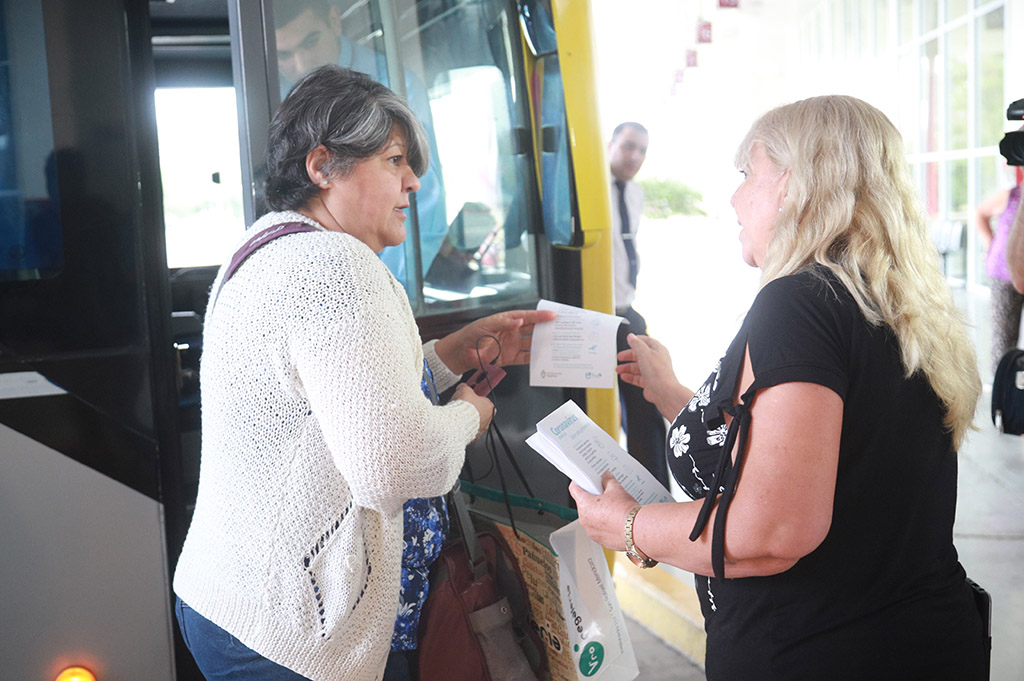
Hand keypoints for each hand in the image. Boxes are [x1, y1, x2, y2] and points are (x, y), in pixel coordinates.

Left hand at [435, 309, 556, 374]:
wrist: (462, 353)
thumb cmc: (472, 334)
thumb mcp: (487, 325)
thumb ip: (504, 323)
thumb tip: (519, 321)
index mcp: (508, 320)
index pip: (527, 316)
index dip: (540, 316)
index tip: (553, 316)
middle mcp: (512, 332)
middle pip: (533, 329)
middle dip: (546, 329)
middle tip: (560, 329)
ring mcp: (512, 345)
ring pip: (531, 343)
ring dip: (543, 344)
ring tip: (555, 344)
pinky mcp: (510, 358)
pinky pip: (525, 358)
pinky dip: (534, 358)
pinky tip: (543, 358)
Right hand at [452, 382, 493, 440]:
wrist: (457, 423)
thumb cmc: (464, 408)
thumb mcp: (464, 389)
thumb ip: (465, 387)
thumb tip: (462, 387)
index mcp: (489, 407)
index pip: (485, 401)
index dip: (476, 399)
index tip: (469, 398)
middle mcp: (488, 419)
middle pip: (480, 413)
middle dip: (472, 410)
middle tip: (462, 407)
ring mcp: (481, 429)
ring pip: (475, 423)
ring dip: (467, 419)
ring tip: (458, 416)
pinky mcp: (473, 437)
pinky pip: (469, 431)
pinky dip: (463, 428)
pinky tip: (456, 424)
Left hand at [568, 472, 638, 550]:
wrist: (637, 530)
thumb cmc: (625, 511)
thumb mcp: (616, 489)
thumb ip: (608, 481)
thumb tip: (606, 477)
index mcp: (585, 504)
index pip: (574, 489)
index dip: (579, 482)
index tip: (583, 480)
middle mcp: (584, 519)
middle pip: (582, 504)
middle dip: (591, 498)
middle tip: (603, 494)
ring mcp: (591, 531)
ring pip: (589, 518)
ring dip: (596, 513)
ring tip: (611, 508)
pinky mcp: (599, 540)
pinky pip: (597, 529)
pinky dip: (602, 525)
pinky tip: (613, 520)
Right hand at [616, 333, 691, 418]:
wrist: (664, 392)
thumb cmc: (659, 373)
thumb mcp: (645, 353)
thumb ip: (636, 344)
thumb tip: (631, 336)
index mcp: (658, 350)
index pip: (647, 342)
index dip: (637, 340)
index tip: (629, 340)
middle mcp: (656, 360)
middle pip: (640, 355)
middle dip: (629, 356)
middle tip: (620, 357)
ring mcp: (653, 372)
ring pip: (638, 368)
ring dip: (627, 368)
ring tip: (618, 369)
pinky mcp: (650, 382)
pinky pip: (638, 378)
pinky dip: (630, 377)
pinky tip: (624, 376)